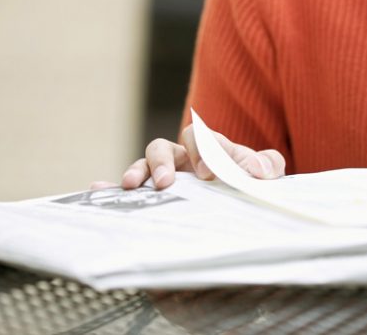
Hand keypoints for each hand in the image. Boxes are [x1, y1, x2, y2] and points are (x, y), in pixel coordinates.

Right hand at [90, 125, 285, 190]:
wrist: (240, 227)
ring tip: (133, 186)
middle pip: (163, 147)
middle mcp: (181, 162)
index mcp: (208, 151)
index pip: (201, 139)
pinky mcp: (150, 204)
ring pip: (143, 165)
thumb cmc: (249, 191)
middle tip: (168, 183)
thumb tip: (257, 169)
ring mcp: (164, 181)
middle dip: (163, 161)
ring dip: (138, 171)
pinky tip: (98, 188)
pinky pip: (124, 192)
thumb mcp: (263, 178)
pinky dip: (109, 187)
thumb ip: (267, 166)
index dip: (203, 150)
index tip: (210, 175)